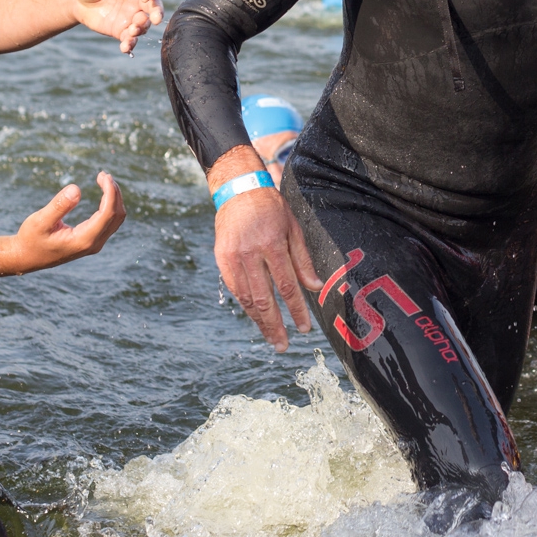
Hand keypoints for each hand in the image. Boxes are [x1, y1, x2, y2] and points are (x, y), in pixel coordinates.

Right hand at [15, 171, 124, 268]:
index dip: (110, 192)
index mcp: (84, 240)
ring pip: (116, 219)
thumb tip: (77, 189)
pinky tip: (103, 193)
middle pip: (117, 215)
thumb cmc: (31, 239)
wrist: (26, 258)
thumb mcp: (40, 221)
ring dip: (114, 198)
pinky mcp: (92, 241)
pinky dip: (110, 205)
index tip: (103, 175)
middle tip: (103, 174)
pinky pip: (110, 221)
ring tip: (104, 179)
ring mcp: (95, 244)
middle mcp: (94, 244)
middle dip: (114, 192)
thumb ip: (59, 206)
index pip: (108, 213)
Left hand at [72, 0, 163, 53]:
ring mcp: (131, 16)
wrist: (79, 1)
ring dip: (142, 28)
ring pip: (144, 24)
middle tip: (156, 19)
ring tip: (133, 31)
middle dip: (157, 12)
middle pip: (154, 5)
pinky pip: (130, 38)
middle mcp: (137, 0)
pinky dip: (130, 44)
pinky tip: (125, 48)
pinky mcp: (122, 30)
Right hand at [211, 176, 321, 351]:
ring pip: (247, 299)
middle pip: (264, 299)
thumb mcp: (293, 228)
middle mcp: (250, 254)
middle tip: (283, 346)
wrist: (238, 190)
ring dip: (259, 322)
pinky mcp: (221, 260)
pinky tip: (256, 317)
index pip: (287, 286)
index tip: (304, 328)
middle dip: (275, 326)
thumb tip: (315, 287)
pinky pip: (235, 290)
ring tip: (270, 338)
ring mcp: (232, 258)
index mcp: (272, 245)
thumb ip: (303, 260)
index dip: (296, 310)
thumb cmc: (272, 208)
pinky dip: (246, 306)